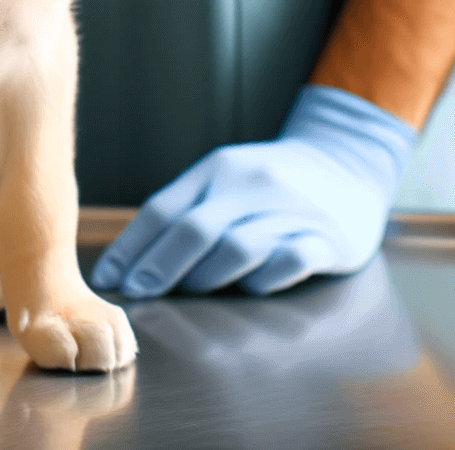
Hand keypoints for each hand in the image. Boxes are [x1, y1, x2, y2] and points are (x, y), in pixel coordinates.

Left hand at [90, 85, 416, 296]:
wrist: (346, 161)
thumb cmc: (266, 182)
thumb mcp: (223, 179)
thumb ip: (185, 211)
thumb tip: (132, 262)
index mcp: (216, 169)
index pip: (162, 209)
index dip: (131, 247)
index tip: (108, 278)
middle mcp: (249, 185)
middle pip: (193, 230)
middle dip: (158, 267)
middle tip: (136, 294)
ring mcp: (289, 210)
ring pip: (236, 247)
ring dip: (205, 276)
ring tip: (191, 291)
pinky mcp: (327, 237)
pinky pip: (290, 261)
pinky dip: (264, 279)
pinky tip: (250, 288)